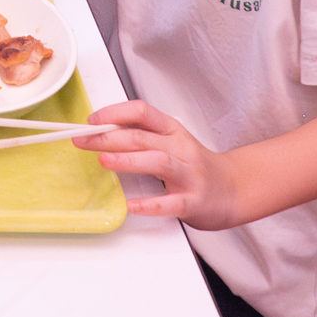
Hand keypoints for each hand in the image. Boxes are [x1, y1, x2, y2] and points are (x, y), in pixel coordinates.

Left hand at [75, 100, 241, 226]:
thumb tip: (101, 131)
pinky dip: (150, 204)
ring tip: (104, 161)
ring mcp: (189, 175)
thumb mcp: (172, 142)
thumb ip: (143, 136)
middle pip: (143, 137)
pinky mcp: (194, 201)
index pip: (142, 112)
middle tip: (83, 141)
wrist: (233, 189)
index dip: (115, 113)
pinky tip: (132, 205)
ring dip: (129, 160)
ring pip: (158, 161)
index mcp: (172, 131)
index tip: (91, 121)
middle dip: (109, 137)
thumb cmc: (195, 166)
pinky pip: (171, 202)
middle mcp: (181, 149)